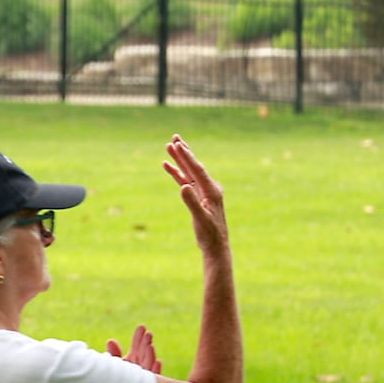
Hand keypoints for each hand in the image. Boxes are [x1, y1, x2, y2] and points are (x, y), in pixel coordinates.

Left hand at [106, 324, 161, 373]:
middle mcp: (141, 365)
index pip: (137, 345)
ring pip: (149, 364)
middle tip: (148, 334)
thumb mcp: (116, 364)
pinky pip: (152, 377)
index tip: (142, 327)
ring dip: (151, 354)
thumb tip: (110, 341)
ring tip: (150, 346)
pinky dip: (156, 369)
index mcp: (134, 358)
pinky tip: (158, 362)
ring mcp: (145, 375)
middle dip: (146, 343)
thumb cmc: (119, 379)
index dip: (139, 336)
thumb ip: (114, 353)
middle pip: (144, 353)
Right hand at [163, 134, 227, 253]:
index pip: (197, 169)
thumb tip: (183, 186)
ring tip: (170, 146)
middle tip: (174, 137)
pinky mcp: (198, 196)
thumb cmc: (209, 234)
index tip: (177, 145)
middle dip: (184, 152)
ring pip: (189, 171)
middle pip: (194, 166)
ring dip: (180, 159)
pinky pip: (186, 180)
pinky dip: (177, 173)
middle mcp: (209, 187)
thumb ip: (192, 202)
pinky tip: (168, 166)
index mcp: (212, 190)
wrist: (216, 245)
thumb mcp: (201, 219)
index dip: (186, 157)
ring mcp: (204, 191)